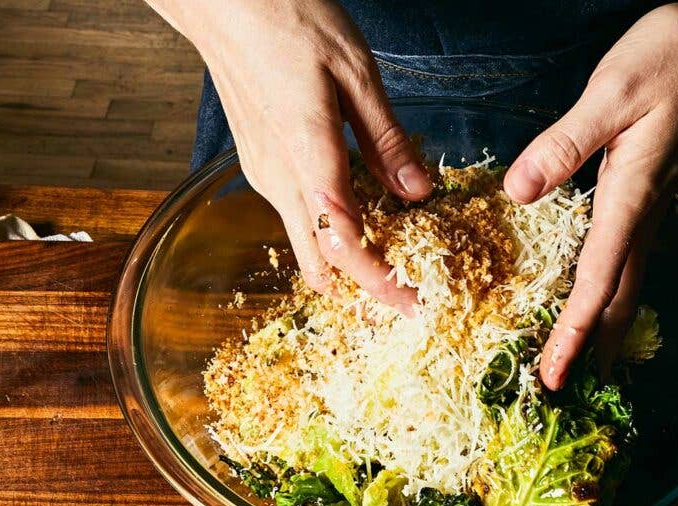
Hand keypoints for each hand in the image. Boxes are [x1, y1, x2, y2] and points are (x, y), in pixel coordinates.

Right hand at [152, 0, 431, 313]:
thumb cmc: (285, 16)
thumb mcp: (355, 71)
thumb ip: (385, 139)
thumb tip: (418, 191)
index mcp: (305, 155)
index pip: (344, 243)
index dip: (381, 281)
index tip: (414, 304)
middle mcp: (277, 179)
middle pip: (321, 261)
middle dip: (366, 284)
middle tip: (410, 289)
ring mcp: (263, 175)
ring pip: (307, 243)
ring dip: (349, 260)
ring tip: (398, 252)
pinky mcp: (259, 165)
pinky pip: (298, 216)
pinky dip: (332, 229)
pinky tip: (366, 212)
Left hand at [505, 1, 677, 388]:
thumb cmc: (675, 58)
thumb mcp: (612, 91)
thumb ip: (565, 143)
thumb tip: (521, 192)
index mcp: (632, 197)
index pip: (597, 281)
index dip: (572, 333)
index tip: (553, 375)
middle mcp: (645, 213)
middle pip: (617, 299)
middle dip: (589, 349)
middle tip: (562, 391)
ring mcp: (651, 207)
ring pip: (626, 284)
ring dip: (601, 329)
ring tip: (579, 365)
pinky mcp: (649, 193)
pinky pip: (627, 258)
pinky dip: (608, 293)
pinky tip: (595, 298)